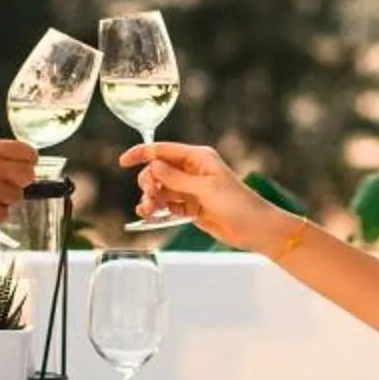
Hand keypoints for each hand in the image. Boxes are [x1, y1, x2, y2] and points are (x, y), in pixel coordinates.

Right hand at [120, 141, 283, 250]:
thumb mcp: (205, 189)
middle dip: (149, 182)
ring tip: (148, 210)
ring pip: (160, 189)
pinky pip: (167, 204)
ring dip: (151, 198)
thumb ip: (176, 179)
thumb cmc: (238, 204)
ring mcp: (191, 189)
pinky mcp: (191, 206)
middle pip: (158, 171)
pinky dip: (158, 209)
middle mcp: (192, 171)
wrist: (255, 229)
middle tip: (150, 196)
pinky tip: (151, 215)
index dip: (142, 154)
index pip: (163, 150)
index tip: (123, 161)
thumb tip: (153, 165)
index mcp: (198, 158)